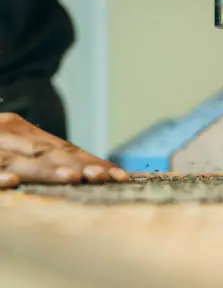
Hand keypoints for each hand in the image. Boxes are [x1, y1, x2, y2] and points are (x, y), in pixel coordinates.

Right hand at [0, 113, 129, 188]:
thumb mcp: (15, 147)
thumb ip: (43, 158)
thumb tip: (87, 174)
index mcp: (21, 131)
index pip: (64, 149)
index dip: (92, 162)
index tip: (120, 176)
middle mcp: (7, 134)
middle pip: (47, 153)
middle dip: (78, 166)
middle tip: (104, 176)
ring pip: (17, 161)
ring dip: (46, 170)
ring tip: (72, 177)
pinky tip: (13, 182)